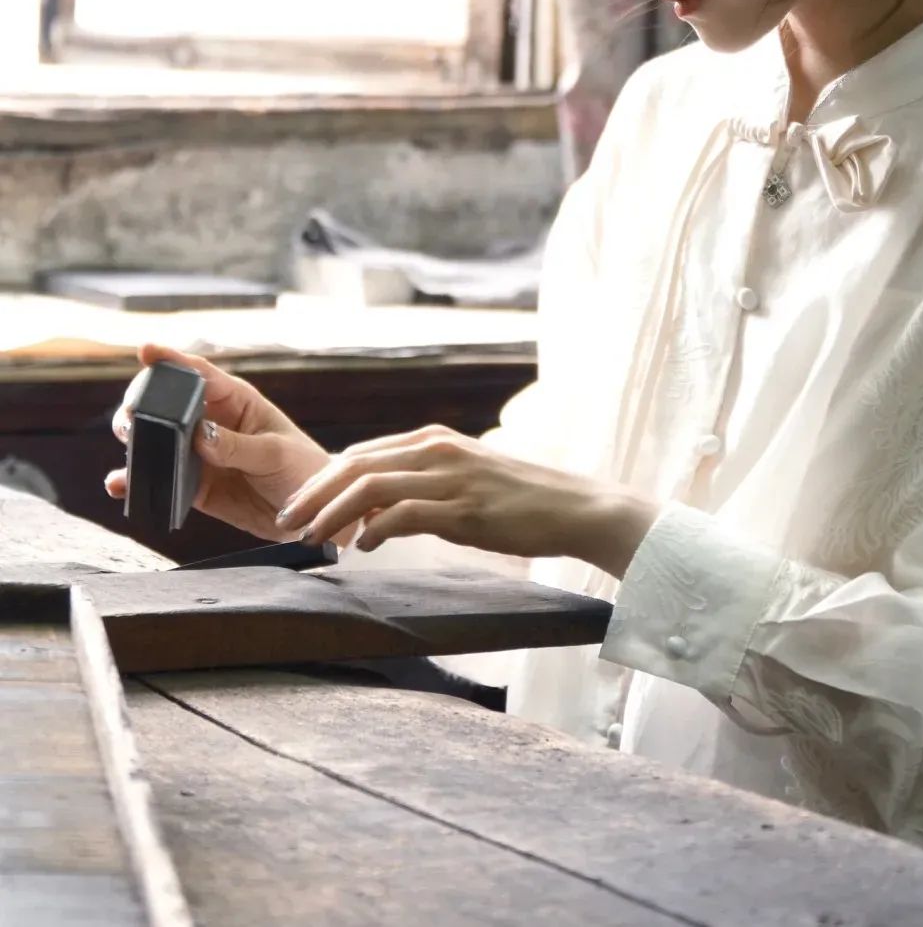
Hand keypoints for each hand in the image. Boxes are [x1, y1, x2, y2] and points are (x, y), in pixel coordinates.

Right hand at [105, 343, 331, 540]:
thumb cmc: (301, 468)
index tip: (146, 350)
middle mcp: (212, 422)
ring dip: (136, 441)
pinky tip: (120, 484)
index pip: (200, 374)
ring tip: (129, 444)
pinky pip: (160, 480)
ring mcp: (199, 454)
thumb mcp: (275, 453)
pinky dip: (137, 481)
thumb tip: (198, 436)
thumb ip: (237, 446)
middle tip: (132, 416)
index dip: (172, 359)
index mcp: (236, 400)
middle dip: (144, 403)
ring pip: (157, 441)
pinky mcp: (193, 486)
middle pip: (168, 404)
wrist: (309, 515)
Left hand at [276, 424, 660, 576]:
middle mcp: (436, 449)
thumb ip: (417, 486)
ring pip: (370, 486)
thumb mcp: (461, 480)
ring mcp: (451, 477)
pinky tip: (361, 547)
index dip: (321, 480)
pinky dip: (374, 529)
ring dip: (333, 513)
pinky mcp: (464, 508)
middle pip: (354, 465)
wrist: (572, 505)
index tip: (296, 505)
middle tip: (285, 521)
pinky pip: (405, 514)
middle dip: (313, 494)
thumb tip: (367, 511)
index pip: (359, 454)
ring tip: (312, 538)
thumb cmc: (515, 499)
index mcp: (432, 440)